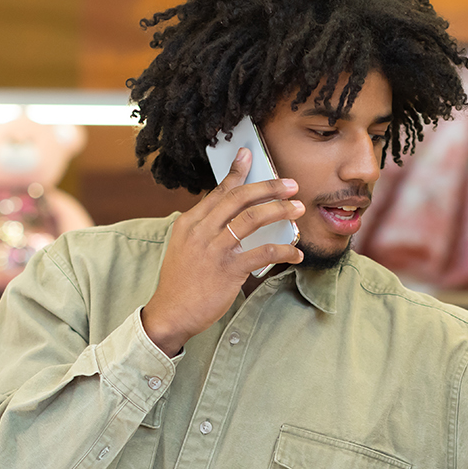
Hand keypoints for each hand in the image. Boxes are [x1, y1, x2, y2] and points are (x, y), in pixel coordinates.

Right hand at [141, 148, 304, 355]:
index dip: (236, 172)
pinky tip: (295, 252)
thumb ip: (204, 230)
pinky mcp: (228, 270)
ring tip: (297, 208)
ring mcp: (214, 250)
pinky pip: (262, 252)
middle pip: (239, 198)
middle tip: (290, 184)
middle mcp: (201, 231)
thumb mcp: (184, 248)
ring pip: (252, 219)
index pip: (218, 191)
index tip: (249, 154)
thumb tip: (230, 218)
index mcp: (190, 223)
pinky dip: (283, 250)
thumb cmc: (180, 283)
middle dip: (268, 187)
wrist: (170, 314)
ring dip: (279, 210)